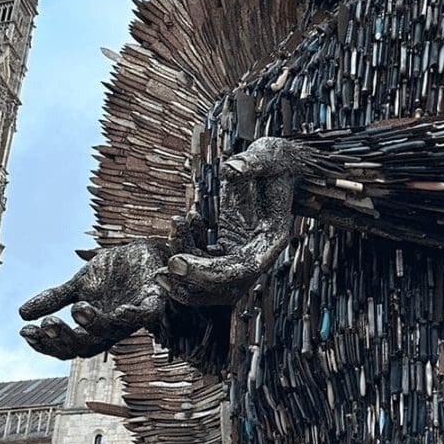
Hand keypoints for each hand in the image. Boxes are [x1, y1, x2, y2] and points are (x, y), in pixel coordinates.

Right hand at [19, 238, 167, 358]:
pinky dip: (134, 315)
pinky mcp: (153, 301)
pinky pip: (146, 313)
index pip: (67, 345)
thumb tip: (21, 313)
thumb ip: (55, 298)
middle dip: (65, 338)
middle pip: (86, 346)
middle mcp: (111, 329)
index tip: (25, 331)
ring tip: (77, 309)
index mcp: (92, 328)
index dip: (46, 343)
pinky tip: (119, 311)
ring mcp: (132, 317)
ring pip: (112, 330)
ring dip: (93, 323)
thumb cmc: (113, 272)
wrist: (143, 250)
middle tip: (47, 324)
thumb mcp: (79, 283)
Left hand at [157, 136, 312, 305]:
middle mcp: (257, 253)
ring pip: (211, 278)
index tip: (176, 262)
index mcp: (271, 240)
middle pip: (225, 286)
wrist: (281, 169)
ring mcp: (241, 252)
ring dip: (184, 267)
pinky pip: (205, 260)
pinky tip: (183, 223)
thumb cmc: (276, 165)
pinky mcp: (228, 245)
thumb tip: (231, 168)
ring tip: (174, 226)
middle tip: (162, 272)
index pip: (241, 270)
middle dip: (191, 284)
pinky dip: (188, 249)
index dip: (207, 272)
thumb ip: (251, 163)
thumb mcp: (268, 157)